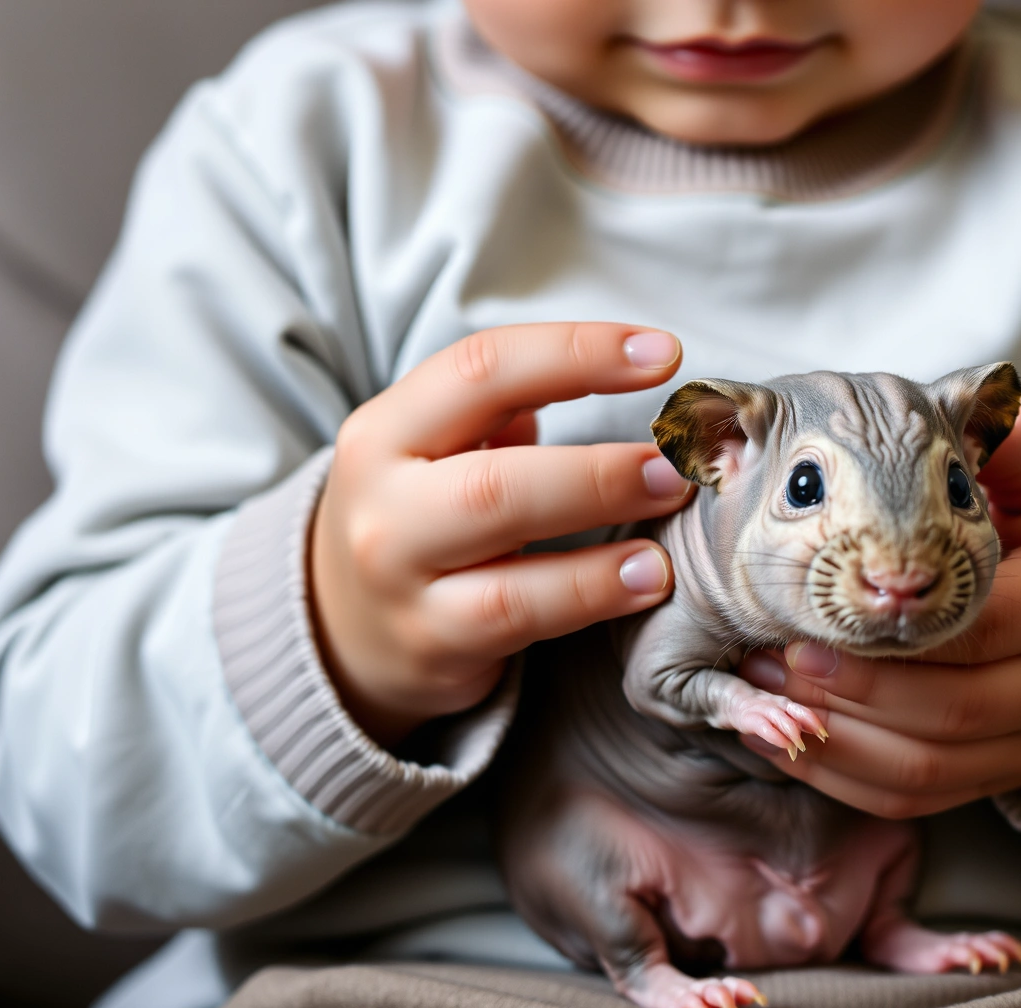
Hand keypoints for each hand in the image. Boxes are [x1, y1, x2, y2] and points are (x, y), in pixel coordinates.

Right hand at [311, 323, 695, 745]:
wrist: (342, 631)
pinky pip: (520, 613)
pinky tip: (647, 579)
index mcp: (387, 429)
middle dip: (599, 465)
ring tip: (671, 508)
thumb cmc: (420, 519)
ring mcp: (401, 578)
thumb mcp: (437, 450)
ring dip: (601, 526)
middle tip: (678, 458)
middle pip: (497, 476)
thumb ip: (505, 409)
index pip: (484, 369)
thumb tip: (626, 370)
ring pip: (505, 550)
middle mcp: (383, 502)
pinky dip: (592, 592)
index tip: (664, 354)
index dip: (578, 352)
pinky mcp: (431, 642)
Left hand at [737, 397, 1020, 818]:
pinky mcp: (1001, 782)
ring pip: (924, 769)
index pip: (983, 625)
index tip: (817, 606)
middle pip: (947, 710)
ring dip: (832, 739)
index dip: (896, 627)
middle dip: (848, 690)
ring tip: (762, 694)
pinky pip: (915, 800)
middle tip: (767, 655)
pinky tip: (788, 739)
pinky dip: (844, 779)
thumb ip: (1019, 446)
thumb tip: (993, 400)